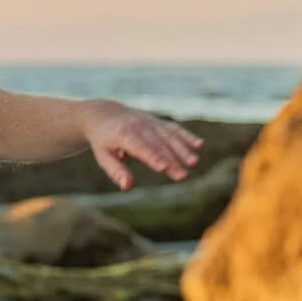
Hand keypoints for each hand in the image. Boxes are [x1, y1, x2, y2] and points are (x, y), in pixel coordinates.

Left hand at [83, 104, 201, 189]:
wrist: (104, 114)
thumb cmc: (103, 141)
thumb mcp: (103, 156)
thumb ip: (116, 171)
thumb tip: (127, 186)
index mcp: (123, 135)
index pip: (140, 147)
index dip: (152, 157)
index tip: (164, 168)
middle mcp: (139, 126)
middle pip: (158, 145)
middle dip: (172, 160)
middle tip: (183, 176)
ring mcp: (150, 123)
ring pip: (169, 137)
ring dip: (183, 149)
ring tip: (194, 162)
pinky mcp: (158, 122)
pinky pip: (174, 129)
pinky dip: (186, 136)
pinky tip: (199, 145)